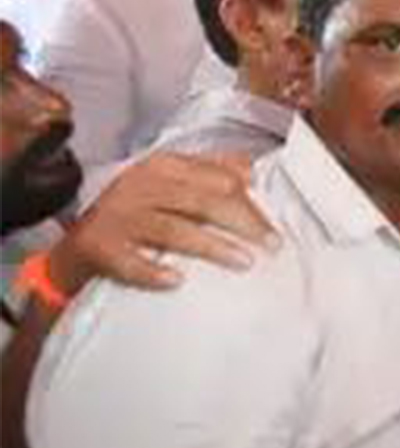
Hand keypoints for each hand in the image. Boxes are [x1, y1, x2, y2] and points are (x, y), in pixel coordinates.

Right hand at [49, 152, 277, 295]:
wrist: (79, 245)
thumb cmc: (135, 212)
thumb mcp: (169, 183)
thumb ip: (209, 172)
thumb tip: (251, 170)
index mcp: (161, 166)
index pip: (216, 178)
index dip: (249, 201)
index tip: (272, 223)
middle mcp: (139, 186)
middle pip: (202, 202)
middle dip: (242, 222)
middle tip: (271, 244)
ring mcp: (118, 216)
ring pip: (173, 230)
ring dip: (212, 247)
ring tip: (244, 261)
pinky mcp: (100, 246)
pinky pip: (130, 261)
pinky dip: (154, 272)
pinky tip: (177, 281)